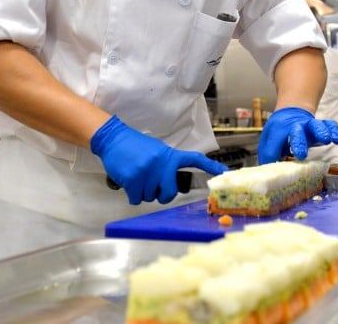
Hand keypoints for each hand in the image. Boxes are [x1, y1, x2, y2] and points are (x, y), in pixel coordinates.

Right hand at [91, 116, 227, 204]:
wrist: (113, 139)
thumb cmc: (134, 145)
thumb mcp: (156, 149)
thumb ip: (166, 163)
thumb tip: (170, 181)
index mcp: (169, 155)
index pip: (194, 159)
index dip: (210, 166)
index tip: (224, 172)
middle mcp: (161, 163)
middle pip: (169, 193)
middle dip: (161, 195)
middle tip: (152, 187)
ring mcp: (148, 171)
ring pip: (150, 197)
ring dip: (142, 192)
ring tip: (136, 176)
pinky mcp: (134, 179)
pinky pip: (136, 198)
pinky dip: (132, 194)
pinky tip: (128, 181)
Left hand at [258, 107, 337, 163]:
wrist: (292, 114)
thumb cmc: (280, 132)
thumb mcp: (269, 140)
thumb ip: (267, 154)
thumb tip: (267, 172)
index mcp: (279, 129)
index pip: (274, 143)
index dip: (273, 156)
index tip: (274, 168)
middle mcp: (295, 126)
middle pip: (296, 132)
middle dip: (299, 143)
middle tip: (300, 155)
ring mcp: (309, 125)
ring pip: (315, 125)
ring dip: (320, 131)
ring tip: (326, 140)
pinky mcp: (321, 125)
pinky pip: (329, 124)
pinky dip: (334, 130)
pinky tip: (337, 139)